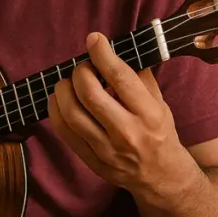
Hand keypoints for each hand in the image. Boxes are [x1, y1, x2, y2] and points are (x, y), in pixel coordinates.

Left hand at [48, 32, 201, 207]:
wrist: (162, 176)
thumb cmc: (160, 133)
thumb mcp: (160, 103)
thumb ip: (140, 77)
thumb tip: (117, 49)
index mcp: (149, 114)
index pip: (120, 78)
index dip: (102, 54)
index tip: (94, 39)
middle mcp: (128, 133)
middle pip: (90, 95)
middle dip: (80, 72)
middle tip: (82, 67)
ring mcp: (108, 150)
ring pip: (72, 114)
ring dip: (63, 90)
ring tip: (68, 83)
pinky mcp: (92, 161)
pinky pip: (64, 132)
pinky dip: (56, 111)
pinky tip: (60, 100)